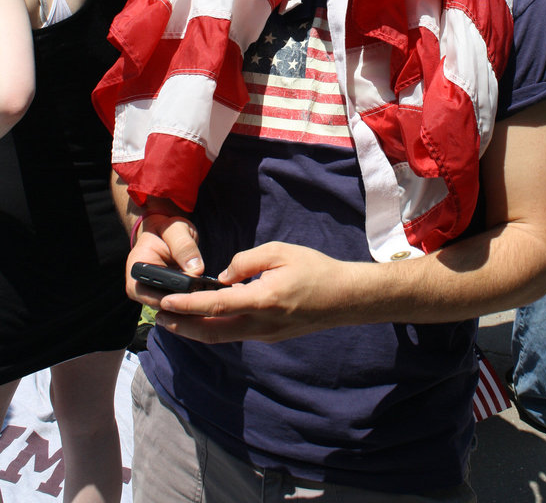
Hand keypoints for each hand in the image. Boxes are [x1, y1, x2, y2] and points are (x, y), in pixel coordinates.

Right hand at [126, 214, 203, 308]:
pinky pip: (179, 307)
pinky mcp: (166, 298)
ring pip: (172, 311)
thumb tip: (196, 270)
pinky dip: (192, 305)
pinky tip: (208, 301)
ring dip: (189, 308)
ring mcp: (152, 296)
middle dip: (184, 306)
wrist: (165, 234)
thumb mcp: (176, 230)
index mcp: (137, 269)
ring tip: (210, 301)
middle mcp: (140, 288)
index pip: (150, 293)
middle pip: (162, 306)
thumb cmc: (167, 230)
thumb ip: (184, 246)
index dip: (172, 297)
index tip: (193, 295)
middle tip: (208, 301)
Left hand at [153, 241, 357, 343]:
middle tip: (159, 317)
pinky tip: (207, 316)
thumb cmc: (315, 269)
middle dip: (182, 326)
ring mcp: (265, 334)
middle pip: (211, 332)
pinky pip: (236, 333)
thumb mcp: (280, 251)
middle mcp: (261, 324)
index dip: (188, 305)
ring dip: (196, 329)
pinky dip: (215, 327)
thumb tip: (223, 276)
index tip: (166, 303)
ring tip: (175, 319)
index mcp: (262, 300)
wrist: (345, 298)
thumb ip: (247, 260)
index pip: (216, 306)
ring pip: (222, 336)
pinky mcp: (270, 336)